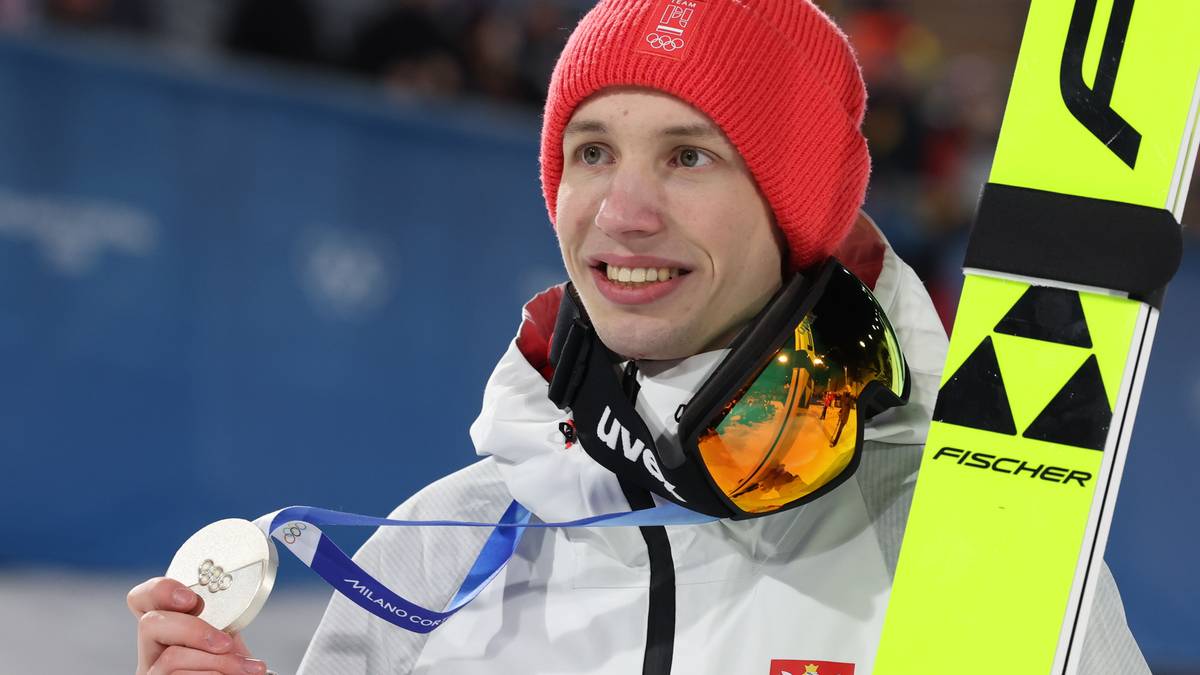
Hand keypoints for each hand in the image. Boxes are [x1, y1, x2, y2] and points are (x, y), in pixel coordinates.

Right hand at [127, 577, 267, 674]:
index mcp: (167, 630)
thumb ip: (219, 621)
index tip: (193, 599)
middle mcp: (150, 651)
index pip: (141, 598)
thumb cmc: (232, 667)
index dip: (160, 590)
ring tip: (244, 668)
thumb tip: (229, 601)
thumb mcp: (226, 638)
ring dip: (217, 661)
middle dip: (194, 630)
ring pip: (171, 657)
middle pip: (150, 624)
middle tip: (225, 643)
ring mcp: (152, 673)